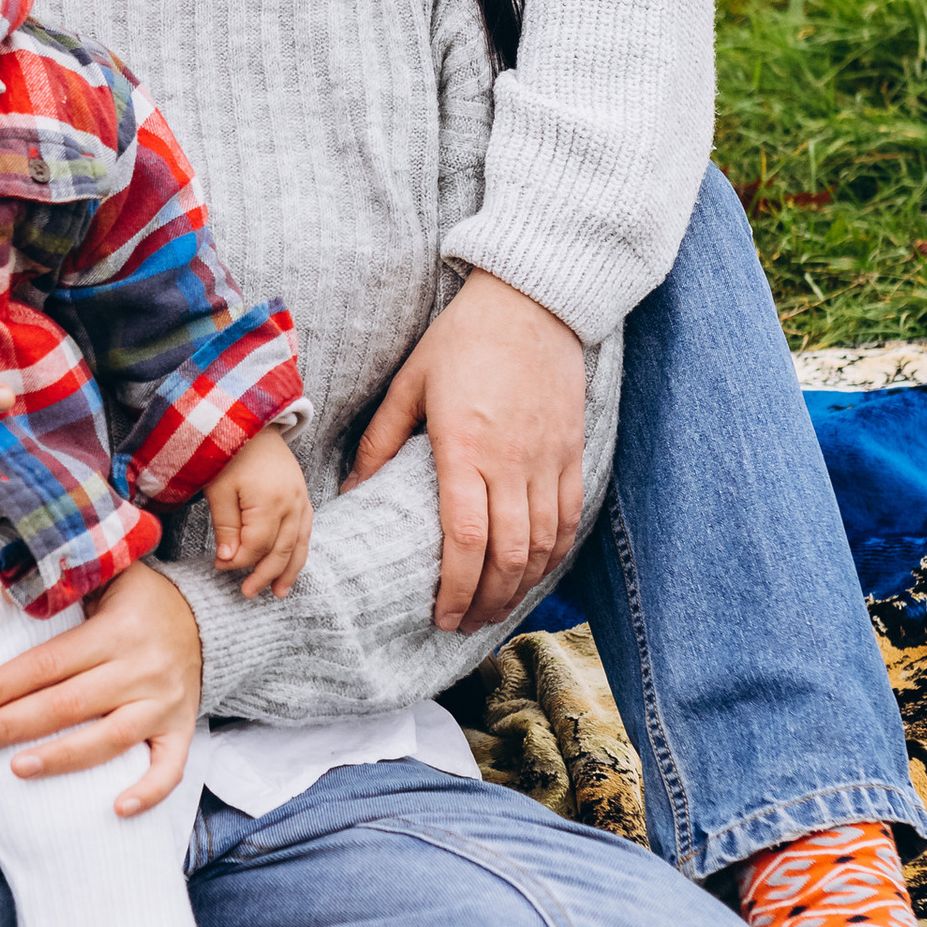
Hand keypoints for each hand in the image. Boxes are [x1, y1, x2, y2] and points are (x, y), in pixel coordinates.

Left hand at [0, 562, 202, 816]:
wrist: (208, 618)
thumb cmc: (141, 600)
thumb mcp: (108, 573)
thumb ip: (61, 582)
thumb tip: (2, 595)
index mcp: (117, 630)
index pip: (47, 664)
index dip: (2, 687)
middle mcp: (142, 669)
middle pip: (68, 705)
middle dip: (10, 726)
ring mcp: (165, 703)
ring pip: (111, 739)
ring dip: (62, 758)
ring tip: (16, 769)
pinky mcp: (183, 727)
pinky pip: (171, 766)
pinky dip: (149, 790)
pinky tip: (118, 809)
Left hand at [207, 428, 311, 597]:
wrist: (252, 419)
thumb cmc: (229, 452)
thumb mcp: (219, 488)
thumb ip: (225, 525)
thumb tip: (228, 559)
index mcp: (269, 501)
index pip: (256, 546)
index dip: (237, 561)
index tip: (218, 567)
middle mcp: (292, 503)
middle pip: (282, 550)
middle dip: (265, 575)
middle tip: (248, 593)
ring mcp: (301, 499)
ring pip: (299, 544)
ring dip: (289, 570)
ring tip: (280, 592)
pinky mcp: (303, 496)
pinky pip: (306, 530)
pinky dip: (299, 550)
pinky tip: (292, 564)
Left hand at [351, 268, 585, 635]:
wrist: (531, 301)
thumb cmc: (462, 339)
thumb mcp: (409, 384)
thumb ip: (381, 441)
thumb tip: (353, 492)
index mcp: (466, 447)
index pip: (466, 539)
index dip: (456, 587)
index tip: (441, 615)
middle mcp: (513, 461)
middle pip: (508, 555)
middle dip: (487, 601)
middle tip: (465, 625)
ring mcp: (549, 458)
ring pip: (543, 545)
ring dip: (522, 587)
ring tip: (496, 610)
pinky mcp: (573, 451)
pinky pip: (569, 517)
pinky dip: (554, 554)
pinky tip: (535, 572)